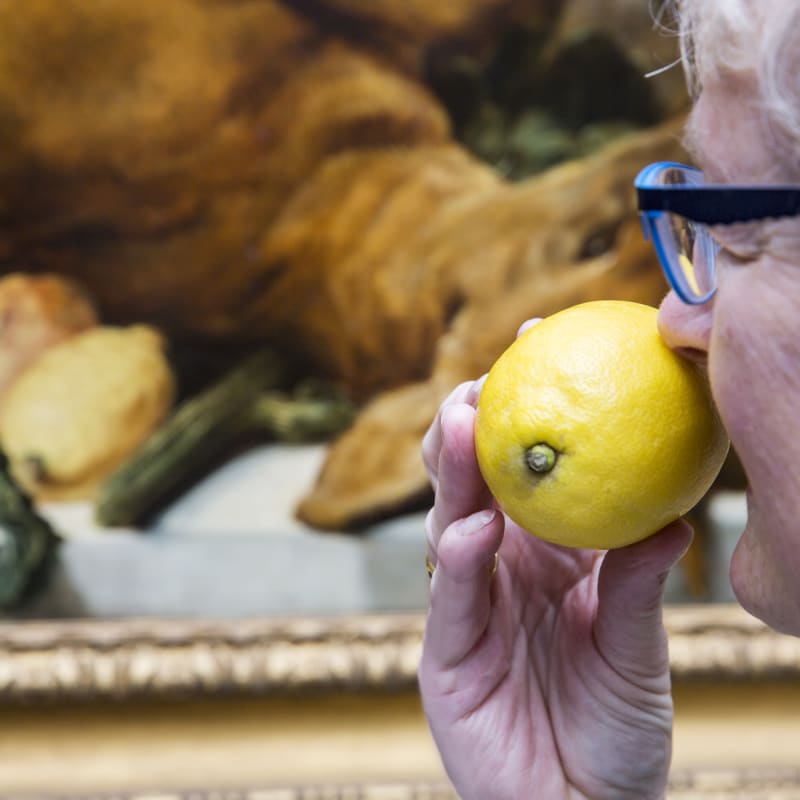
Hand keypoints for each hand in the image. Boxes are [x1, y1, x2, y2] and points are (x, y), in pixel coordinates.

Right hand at [418, 326, 692, 799]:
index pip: (526, 469)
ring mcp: (468, 604)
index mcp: (544, 553)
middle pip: (471, 481)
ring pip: (447, 522)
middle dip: (465, 427)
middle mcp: (499, 566)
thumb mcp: (638, 645)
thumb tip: (674, 516)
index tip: (534, 343)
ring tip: (460, 425)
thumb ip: (640, 583)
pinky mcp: (445, 651)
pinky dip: (458, 559)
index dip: (523, 407)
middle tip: (479, 383)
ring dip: (450, 474)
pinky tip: (474, 528)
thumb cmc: (615, 727)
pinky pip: (451, 597)